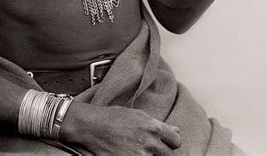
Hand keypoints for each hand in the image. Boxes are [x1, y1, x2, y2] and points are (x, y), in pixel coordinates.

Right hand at [60, 102, 180, 154]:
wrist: (90, 127)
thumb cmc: (112, 118)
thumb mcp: (137, 115)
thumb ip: (158, 124)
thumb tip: (176, 130)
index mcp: (153, 126)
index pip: (176, 141)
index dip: (171, 142)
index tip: (164, 143)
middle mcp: (149, 142)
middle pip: (169, 155)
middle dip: (161, 152)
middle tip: (149, 149)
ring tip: (137, 150)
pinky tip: (129, 153)